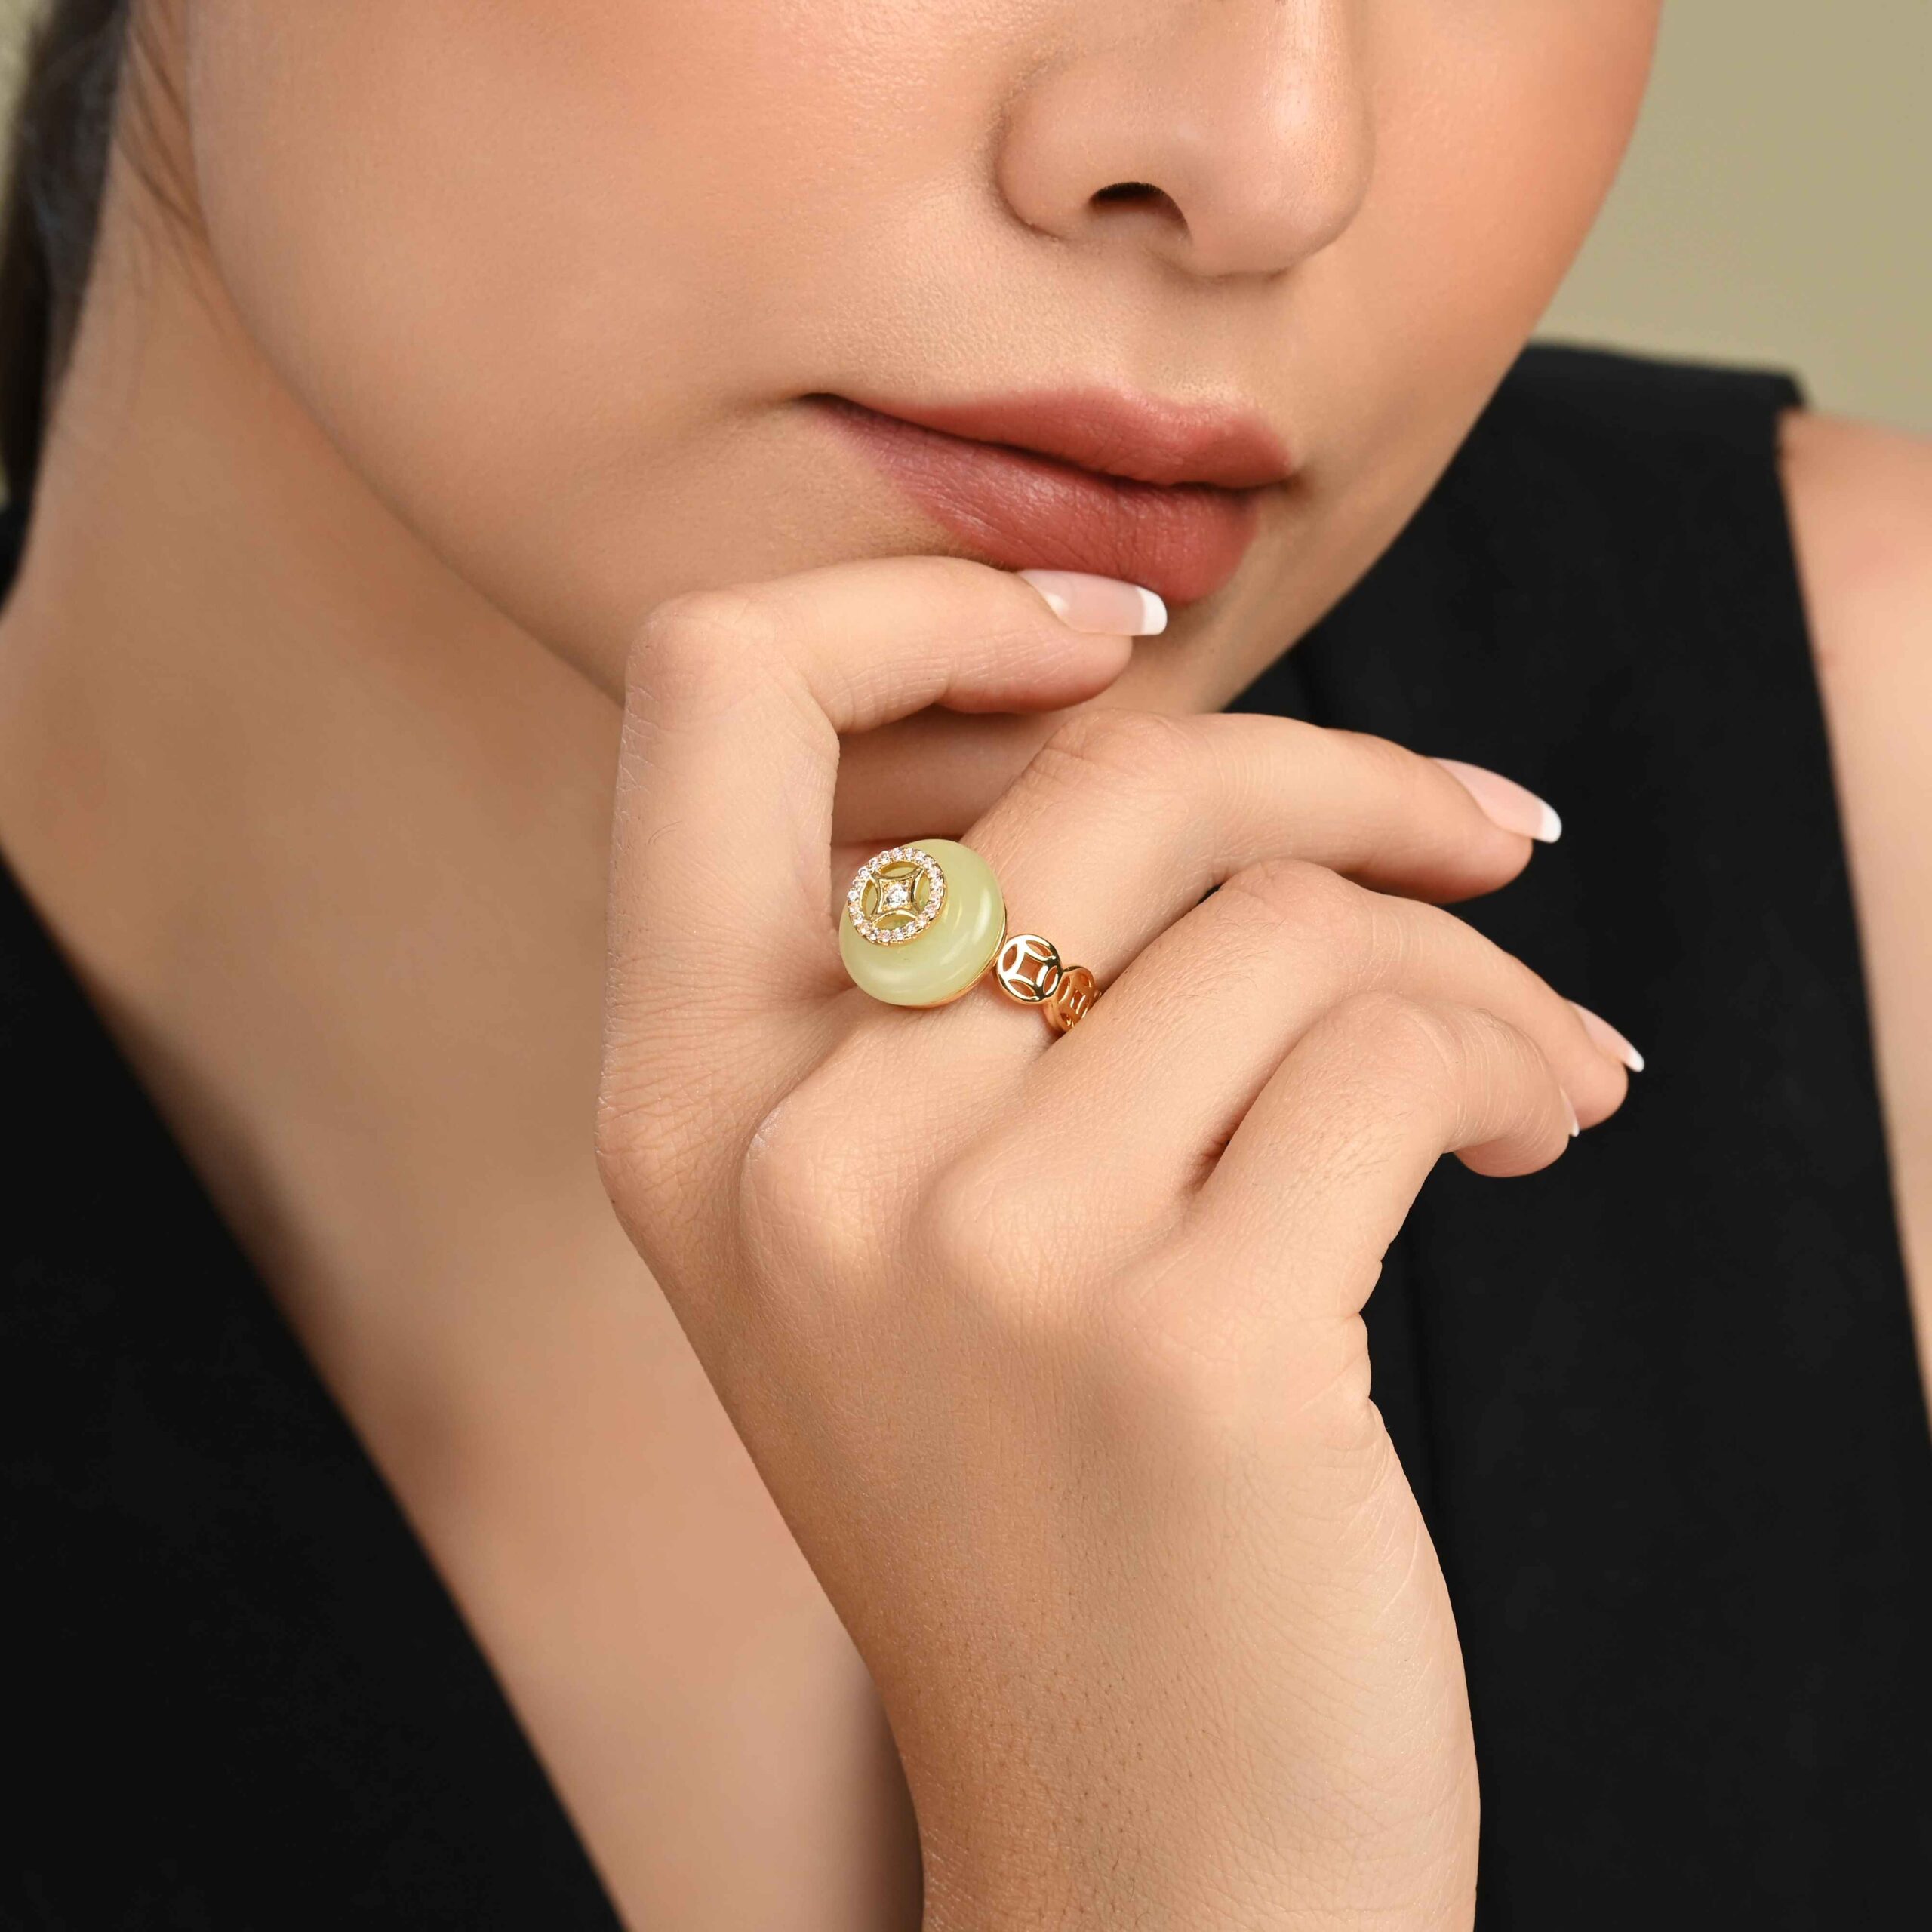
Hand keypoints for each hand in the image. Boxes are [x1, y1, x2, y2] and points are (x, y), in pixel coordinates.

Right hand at [596, 558, 1628, 1929]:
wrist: (1146, 1856)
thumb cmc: (1043, 1502)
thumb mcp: (904, 1229)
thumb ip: (953, 980)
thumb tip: (1151, 708)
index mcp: (681, 1102)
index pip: (712, 684)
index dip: (923, 608)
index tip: (1118, 644)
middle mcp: (790, 1156)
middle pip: (1108, 769)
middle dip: (1334, 767)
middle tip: (1473, 832)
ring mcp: (973, 1248)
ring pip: (1289, 911)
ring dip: (1463, 954)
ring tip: (1532, 1061)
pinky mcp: (1185, 1336)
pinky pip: (1401, 1042)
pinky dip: (1521, 1055)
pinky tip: (1547, 1125)